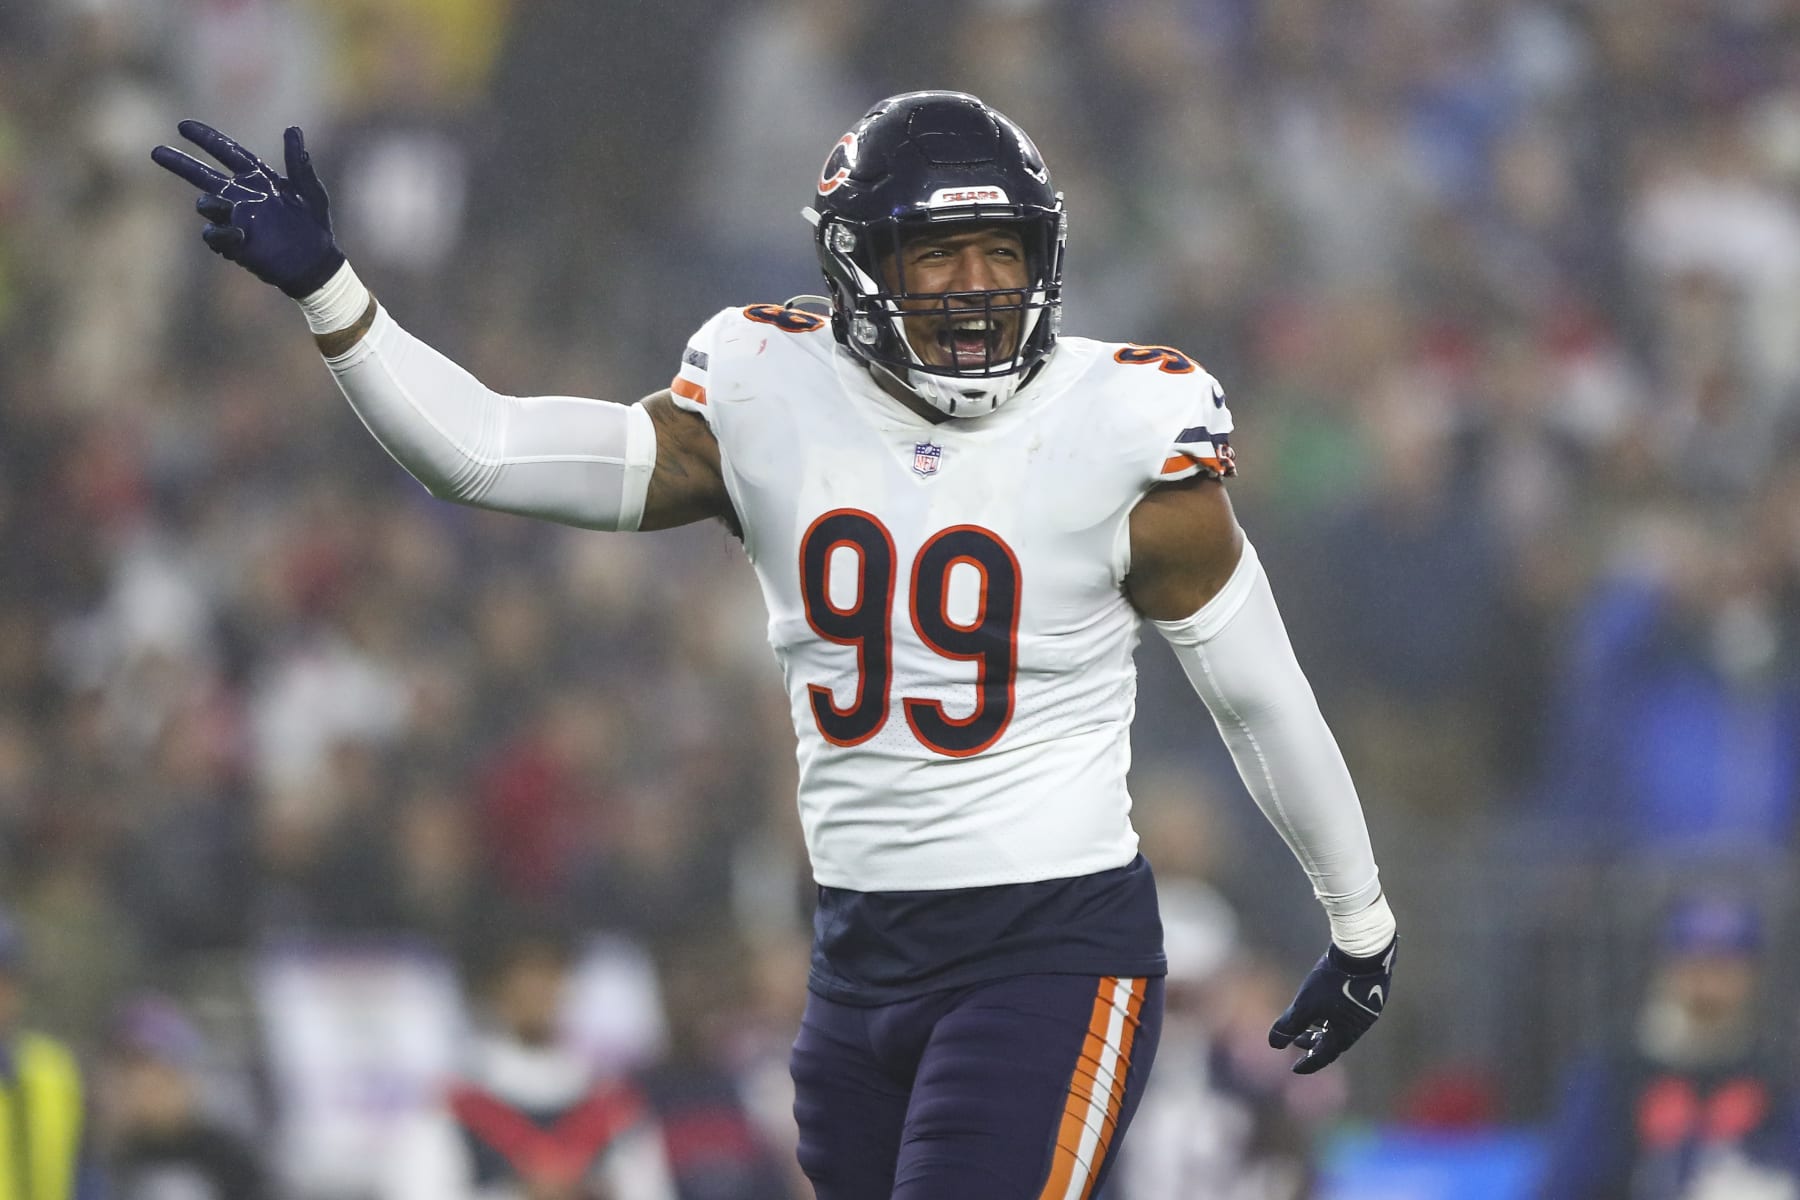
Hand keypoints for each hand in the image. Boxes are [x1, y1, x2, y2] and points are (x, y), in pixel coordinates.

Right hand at [152, 120, 344, 297]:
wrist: (314, 263)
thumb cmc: (315, 223)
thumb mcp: (310, 191)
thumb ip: (298, 163)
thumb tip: (293, 129)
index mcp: (258, 178)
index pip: (227, 152)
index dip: (206, 138)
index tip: (183, 126)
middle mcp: (241, 195)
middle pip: (203, 175)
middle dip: (181, 163)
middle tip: (157, 152)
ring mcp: (234, 218)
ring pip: (206, 205)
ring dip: (211, 205)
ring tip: (224, 209)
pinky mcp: (234, 243)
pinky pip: (215, 235)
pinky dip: (220, 234)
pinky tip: (236, 235)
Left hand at [1268, 936, 1394, 1074]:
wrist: (1364, 951)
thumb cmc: (1333, 981)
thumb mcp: (1306, 1004)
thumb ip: (1289, 1025)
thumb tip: (1273, 1044)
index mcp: (1347, 1033)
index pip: (1325, 1056)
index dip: (1308, 1063)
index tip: (1295, 1068)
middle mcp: (1360, 1025)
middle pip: (1333, 1040)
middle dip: (1314, 1042)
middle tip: (1297, 1041)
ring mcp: (1367, 1007)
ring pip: (1341, 1024)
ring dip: (1323, 1026)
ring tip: (1309, 1020)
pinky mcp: (1369, 990)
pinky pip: (1348, 1010)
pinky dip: (1332, 1012)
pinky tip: (1325, 999)